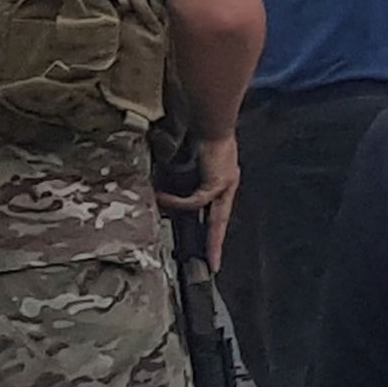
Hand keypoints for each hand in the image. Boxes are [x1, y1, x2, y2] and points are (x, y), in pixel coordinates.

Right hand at [159, 131, 242, 267]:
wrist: (210, 122)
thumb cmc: (199, 135)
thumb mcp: (189, 163)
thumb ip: (181, 180)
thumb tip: (162, 194)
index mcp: (222, 182)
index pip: (218, 212)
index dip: (214, 232)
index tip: (210, 251)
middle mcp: (227, 185)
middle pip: (221, 222)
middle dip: (215, 245)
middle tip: (212, 265)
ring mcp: (226, 185)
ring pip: (209, 214)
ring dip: (180, 209)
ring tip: (160, 203)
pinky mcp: (219, 183)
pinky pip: (196, 200)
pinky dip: (178, 201)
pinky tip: (163, 196)